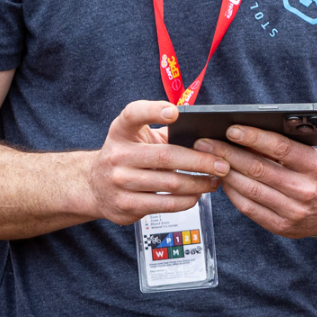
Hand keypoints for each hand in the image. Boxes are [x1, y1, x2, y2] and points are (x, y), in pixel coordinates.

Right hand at [85, 101, 228, 225]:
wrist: (94, 185)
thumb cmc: (129, 155)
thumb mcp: (137, 137)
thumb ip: (163, 132)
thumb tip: (206, 137)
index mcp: (121, 131)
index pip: (134, 114)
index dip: (153, 110)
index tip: (176, 112)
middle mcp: (117, 154)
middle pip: (166, 156)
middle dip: (200, 161)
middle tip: (222, 164)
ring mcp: (119, 182)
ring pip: (170, 183)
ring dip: (199, 183)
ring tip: (215, 181)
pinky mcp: (124, 205)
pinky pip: (164, 204)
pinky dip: (186, 200)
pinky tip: (197, 195)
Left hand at [194, 124, 316, 238]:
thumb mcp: (313, 156)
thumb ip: (286, 147)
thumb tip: (246, 136)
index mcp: (315, 166)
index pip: (281, 148)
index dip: (254, 137)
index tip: (232, 129)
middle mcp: (305, 189)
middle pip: (259, 168)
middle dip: (228, 154)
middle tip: (206, 144)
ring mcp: (293, 211)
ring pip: (250, 189)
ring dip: (225, 172)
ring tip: (209, 160)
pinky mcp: (281, 226)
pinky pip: (249, 208)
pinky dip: (232, 192)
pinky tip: (224, 180)